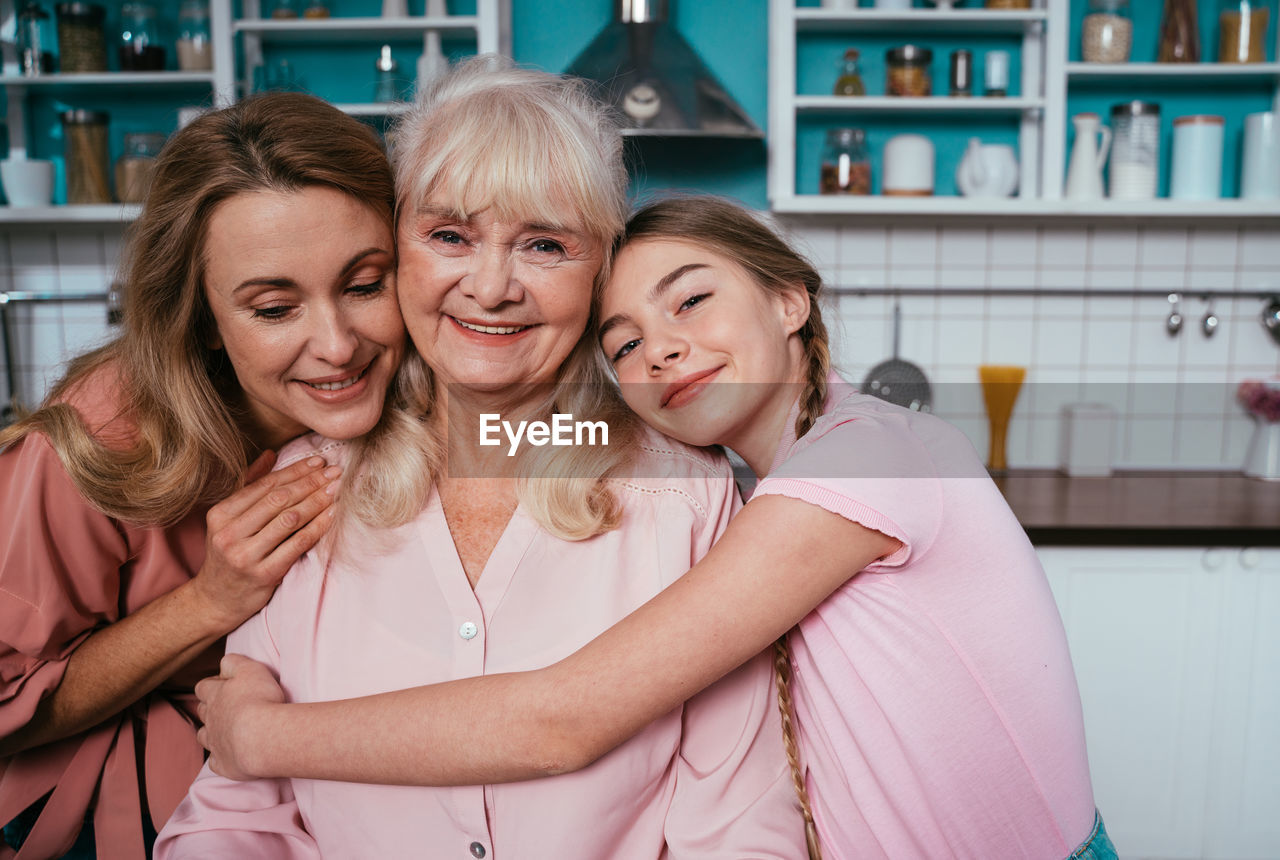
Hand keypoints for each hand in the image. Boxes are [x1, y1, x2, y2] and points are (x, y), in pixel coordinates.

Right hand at [191, 451, 340, 632]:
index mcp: (221, 514)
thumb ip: (249, 486)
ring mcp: (246, 555)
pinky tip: (331, 515)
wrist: (216, 600)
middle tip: (334, 473)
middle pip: (279, 500)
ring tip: (336, 490)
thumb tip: (270, 454)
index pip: (265, 485)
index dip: (295, 471)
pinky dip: (317, 527)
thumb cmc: (229, 553)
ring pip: (289, 519)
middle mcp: (230, 533)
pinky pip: (297, 544)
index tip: (318, 462)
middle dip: (310, 483)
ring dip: (317, 502)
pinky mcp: (264, 574)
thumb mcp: (229, 519)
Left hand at [196, 654, 284, 779]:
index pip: (203, 687)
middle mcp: (211, 719)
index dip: (212, 684)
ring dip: (212, 731)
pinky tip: (230, 755)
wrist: (264, 737)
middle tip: (230, 705)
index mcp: (215, 695)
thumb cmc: (260, 699)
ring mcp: (215, 742)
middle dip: (210, 707)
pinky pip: (216, 761)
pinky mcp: (224, 763)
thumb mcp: (250, 669)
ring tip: (227, 730)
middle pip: (202, 711)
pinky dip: (221, 757)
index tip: (227, 684)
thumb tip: (224, 663)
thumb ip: (234, 662)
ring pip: (204, 736)